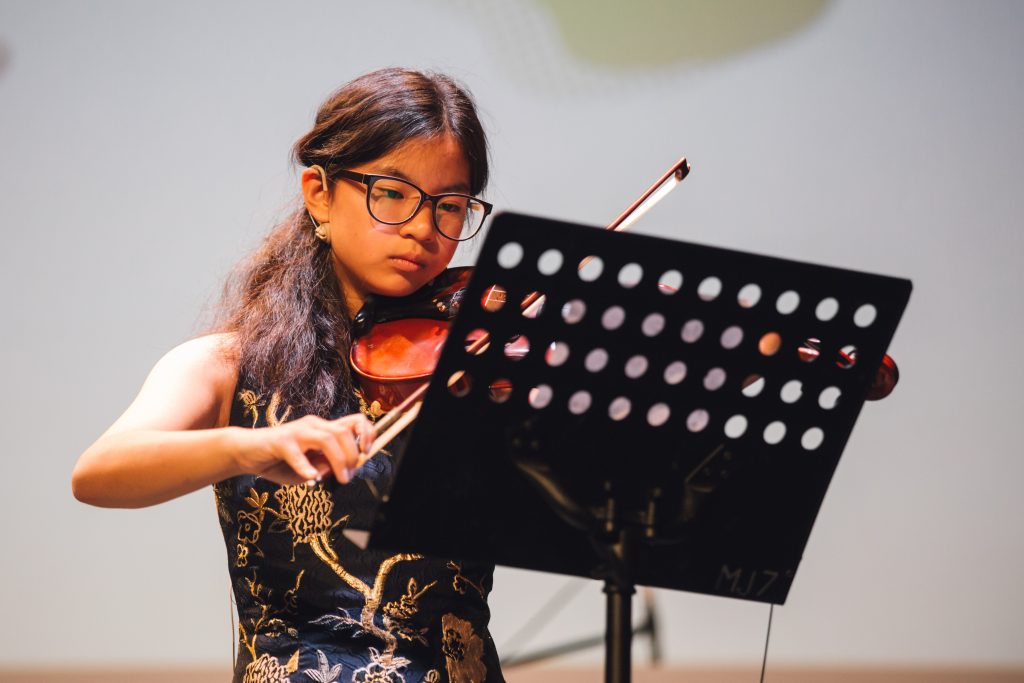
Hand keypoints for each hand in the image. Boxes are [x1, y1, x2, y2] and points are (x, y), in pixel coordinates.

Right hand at [232, 413, 375, 485]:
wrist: (246, 454)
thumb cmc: (279, 461)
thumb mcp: (309, 469)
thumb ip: (324, 468)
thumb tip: (336, 469)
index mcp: (323, 429)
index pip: (355, 421)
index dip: (367, 433)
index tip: (367, 452)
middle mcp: (313, 425)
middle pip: (343, 432)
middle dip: (353, 455)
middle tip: (348, 476)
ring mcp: (297, 431)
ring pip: (327, 439)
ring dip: (338, 461)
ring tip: (339, 479)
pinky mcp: (280, 441)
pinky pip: (297, 454)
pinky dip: (307, 467)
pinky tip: (311, 478)